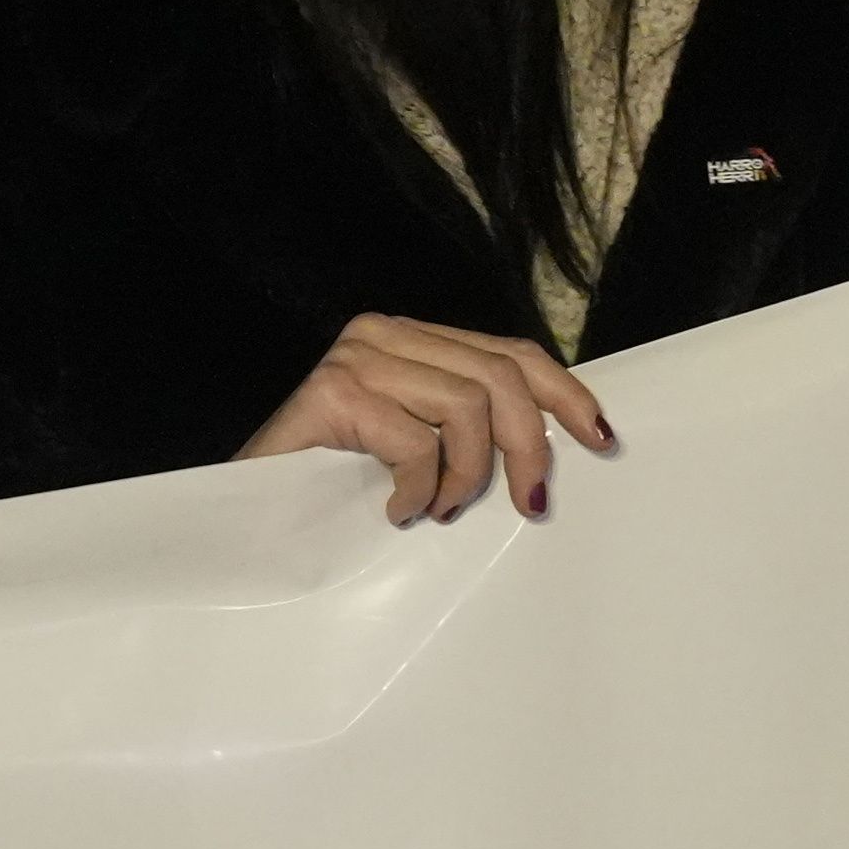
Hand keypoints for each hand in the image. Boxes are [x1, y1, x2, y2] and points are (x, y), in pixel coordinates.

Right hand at [242, 316, 616, 526]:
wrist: (248, 516)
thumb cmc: (336, 486)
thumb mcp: (417, 443)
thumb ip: (467, 424)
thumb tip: (554, 440)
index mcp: (411, 336)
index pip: (510, 351)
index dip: (564, 392)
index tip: (600, 438)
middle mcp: (383, 331)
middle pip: (500, 376)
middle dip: (529, 447)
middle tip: (527, 504)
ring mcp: (355, 358)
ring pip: (467, 407)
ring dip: (465, 477)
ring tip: (437, 509)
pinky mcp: (332, 393)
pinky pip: (415, 444)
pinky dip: (418, 490)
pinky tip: (396, 511)